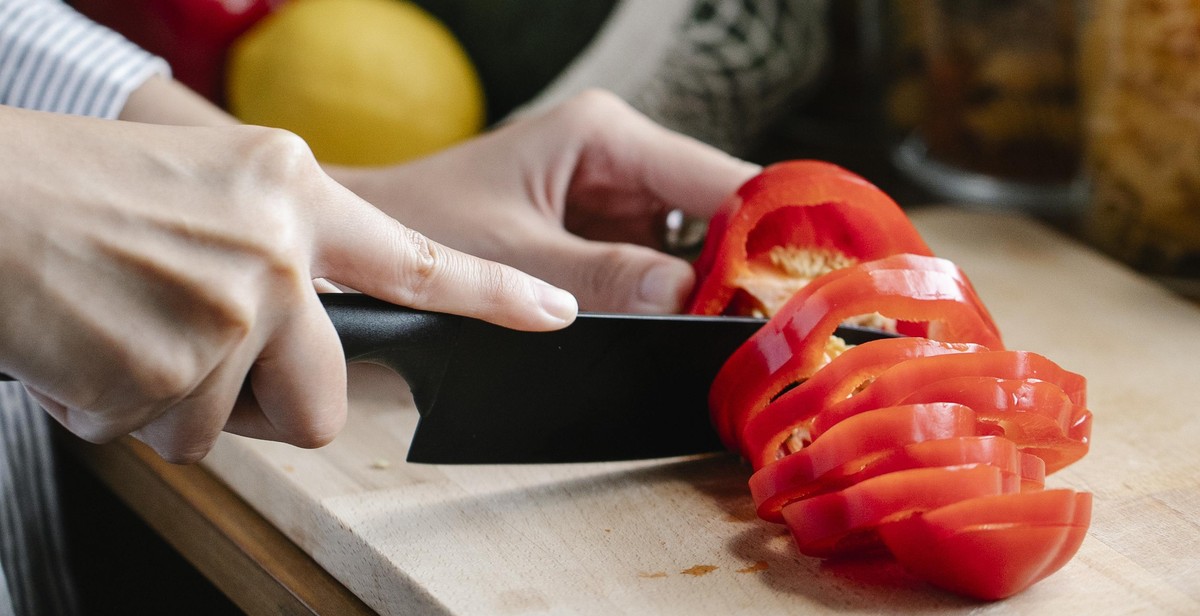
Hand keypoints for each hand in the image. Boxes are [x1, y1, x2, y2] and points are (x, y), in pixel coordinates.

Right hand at [0, 105, 576, 462]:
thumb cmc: (73, 193)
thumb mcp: (205, 187)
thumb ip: (279, 250)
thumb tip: (308, 329)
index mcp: (294, 192)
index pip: (418, 259)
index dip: (493, 295)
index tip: (552, 313)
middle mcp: (280, 249)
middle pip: (328, 394)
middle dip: (267, 400)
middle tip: (196, 356)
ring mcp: (235, 310)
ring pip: (239, 426)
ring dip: (179, 401)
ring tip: (124, 330)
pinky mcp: (179, 370)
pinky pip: (174, 439)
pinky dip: (128, 412)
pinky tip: (92, 350)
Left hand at [331, 90, 760, 312]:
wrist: (362, 239)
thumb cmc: (419, 225)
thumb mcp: (513, 256)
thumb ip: (600, 278)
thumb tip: (689, 299)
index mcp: (603, 136)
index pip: (718, 178)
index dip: (769, 230)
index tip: (806, 286)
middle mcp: (619, 157)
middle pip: (719, 212)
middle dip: (749, 267)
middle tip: (779, 328)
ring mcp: (615, 195)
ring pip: (698, 243)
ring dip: (719, 288)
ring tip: (745, 336)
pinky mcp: (604, 233)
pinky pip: (662, 265)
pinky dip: (681, 300)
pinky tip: (701, 332)